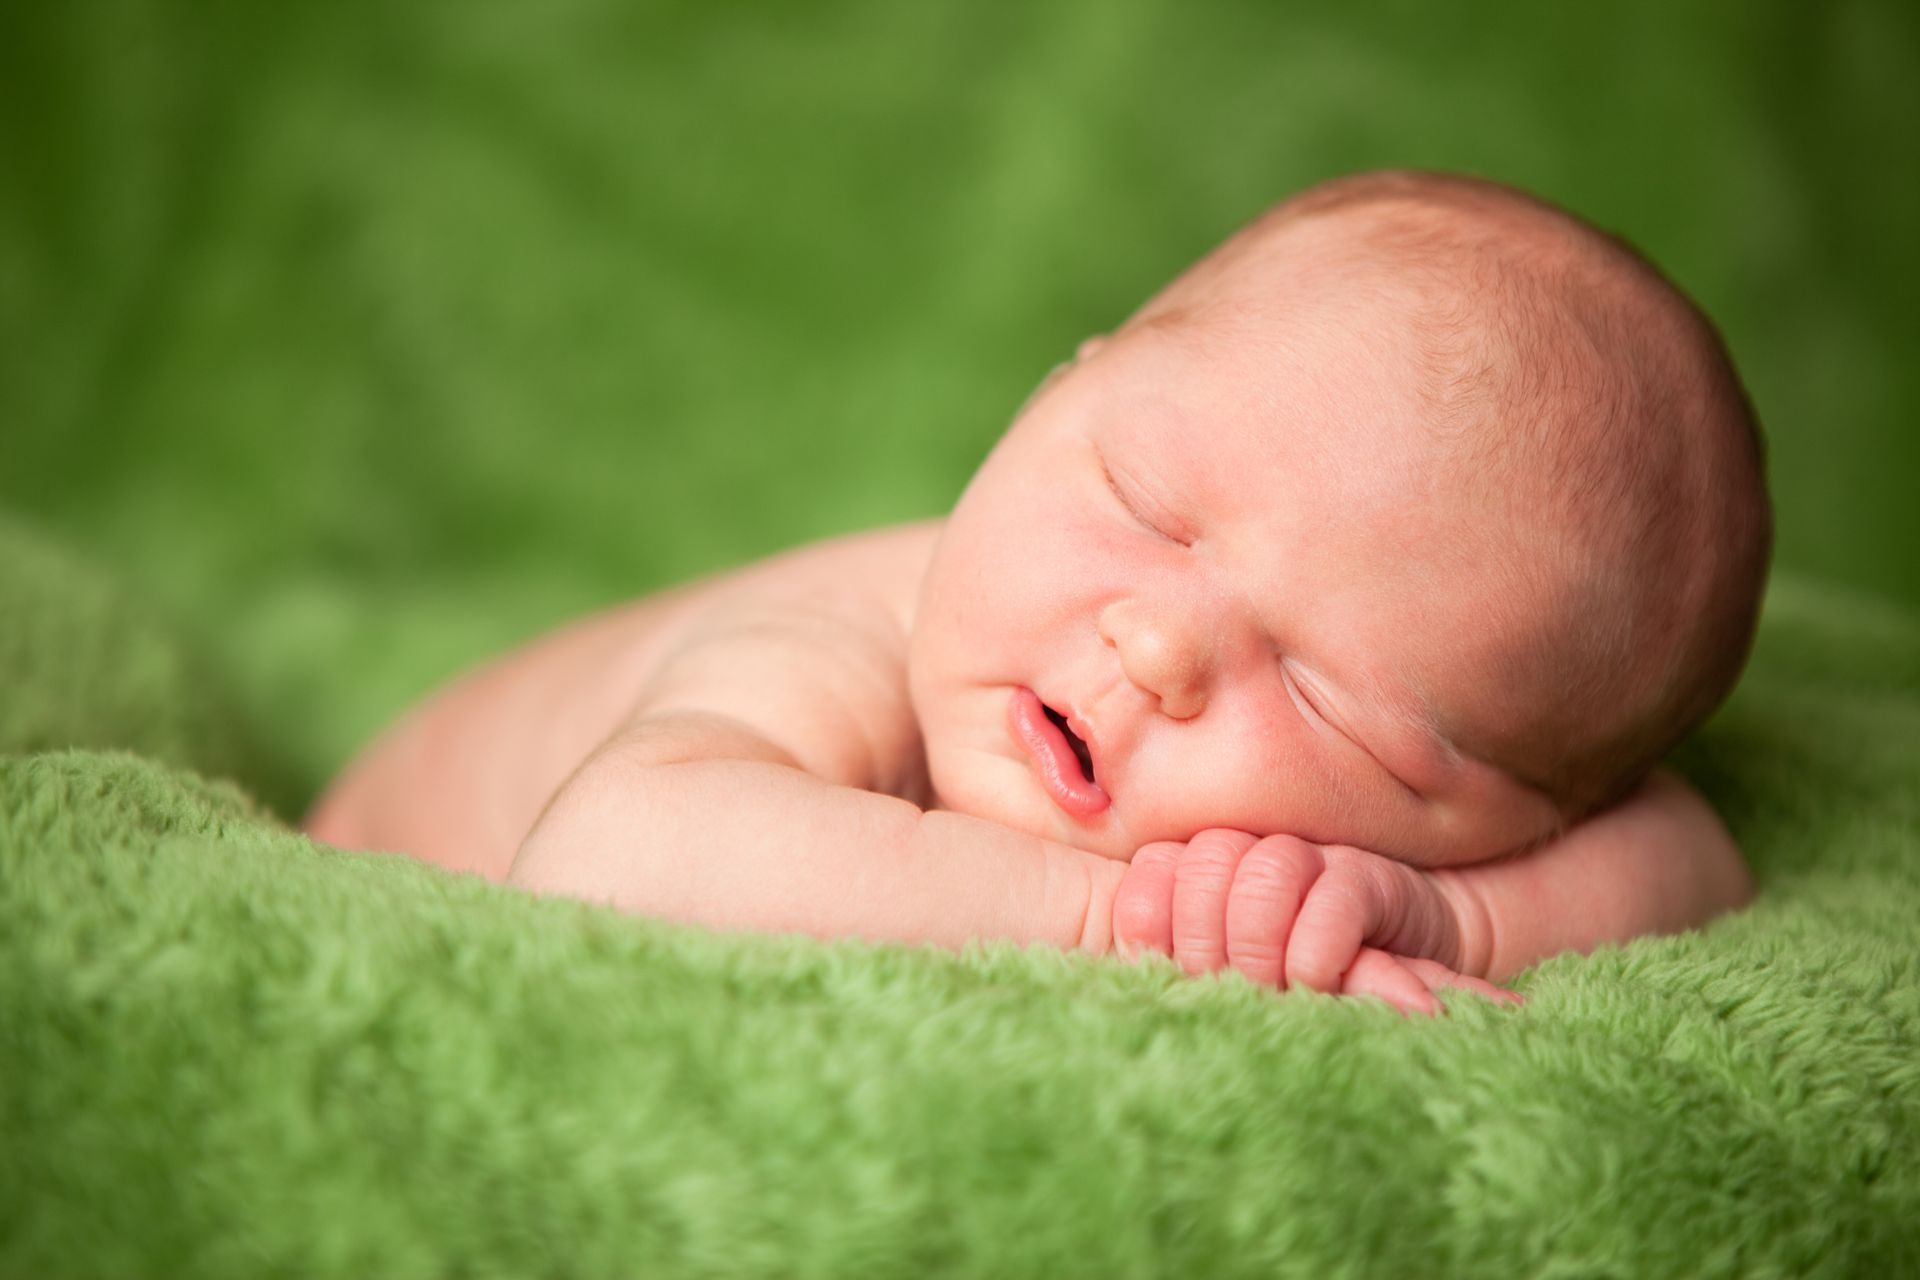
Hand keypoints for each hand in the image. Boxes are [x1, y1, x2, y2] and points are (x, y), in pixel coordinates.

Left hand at [1110, 829, 1519, 1015]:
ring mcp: (1308, 860)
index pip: (1152, 874)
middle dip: (1205, 944)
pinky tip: (1311, 985)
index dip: (1151, 932)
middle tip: (1221, 998)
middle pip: (1204, 866)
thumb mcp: (1207, 989)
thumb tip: (1101, 1000)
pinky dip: (1314, 951)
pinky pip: (1333, 899)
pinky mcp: (1366, 880)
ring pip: (1266, 871)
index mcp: (1193, 871)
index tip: (1165, 982)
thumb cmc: (1273, 992)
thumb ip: (1163, 980)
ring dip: (1258, 946)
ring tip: (1267, 994)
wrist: (1390, 975)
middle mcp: (1247, 854)